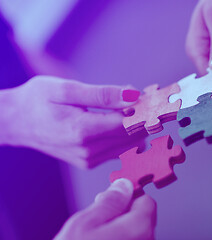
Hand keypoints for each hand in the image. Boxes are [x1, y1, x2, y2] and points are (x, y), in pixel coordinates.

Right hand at [1, 76, 143, 168]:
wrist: (17, 122)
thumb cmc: (38, 101)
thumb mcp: (67, 90)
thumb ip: (103, 95)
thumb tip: (134, 95)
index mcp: (83, 131)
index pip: (128, 124)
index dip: (143, 110)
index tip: (151, 98)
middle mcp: (88, 151)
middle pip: (132, 137)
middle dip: (142, 118)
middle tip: (144, 99)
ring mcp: (89, 159)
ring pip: (128, 145)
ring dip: (135, 127)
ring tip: (132, 107)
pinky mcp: (89, 162)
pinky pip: (117, 150)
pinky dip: (125, 136)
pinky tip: (120, 119)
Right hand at [55, 179, 156, 239]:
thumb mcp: (85, 223)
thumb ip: (109, 202)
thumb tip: (123, 186)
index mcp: (140, 228)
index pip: (147, 202)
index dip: (129, 197)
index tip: (114, 198)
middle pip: (142, 220)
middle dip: (122, 216)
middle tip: (97, 222)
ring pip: (135, 236)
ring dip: (119, 233)